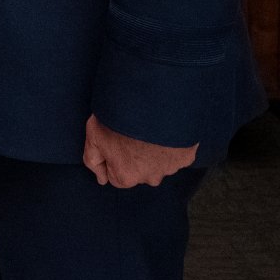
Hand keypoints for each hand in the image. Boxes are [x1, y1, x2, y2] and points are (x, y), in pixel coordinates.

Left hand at [82, 115, 196, 187]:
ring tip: (149, 128)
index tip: (115, 140)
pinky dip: (172, 144)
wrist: (151, 100)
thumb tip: (101, 179)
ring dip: (155, 150)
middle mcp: (149, 178)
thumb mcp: (93, 134)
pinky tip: (164, 129)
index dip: (114, 156)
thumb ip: (93, 160)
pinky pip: (177, 154)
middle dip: (135, 156)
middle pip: (139, 171)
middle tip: (132, 132)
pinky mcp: (186, 156)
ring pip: (159, 163)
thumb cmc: (118, 117)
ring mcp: (170, 168)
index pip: (116, 175)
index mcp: (126, 176)